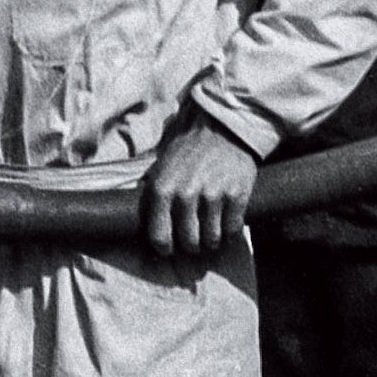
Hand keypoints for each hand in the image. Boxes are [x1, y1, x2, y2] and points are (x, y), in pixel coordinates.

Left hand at [139, 120, 259, 261]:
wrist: (222, 126)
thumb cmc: (187, 149)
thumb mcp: (161, 166)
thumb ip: (153, 194)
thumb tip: (139, 221)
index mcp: (162, 188)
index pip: (160, 237)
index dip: (165, 249)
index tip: (170, 249)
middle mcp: (186, 194)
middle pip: (189, 243)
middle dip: (191, 246)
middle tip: (194, 242)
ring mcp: (214, 196)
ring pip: (212, 240)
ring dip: (212, 242)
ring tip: (211, 235)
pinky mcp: (237, 195)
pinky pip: (233, 230)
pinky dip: (230, 233)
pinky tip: (227, 226)